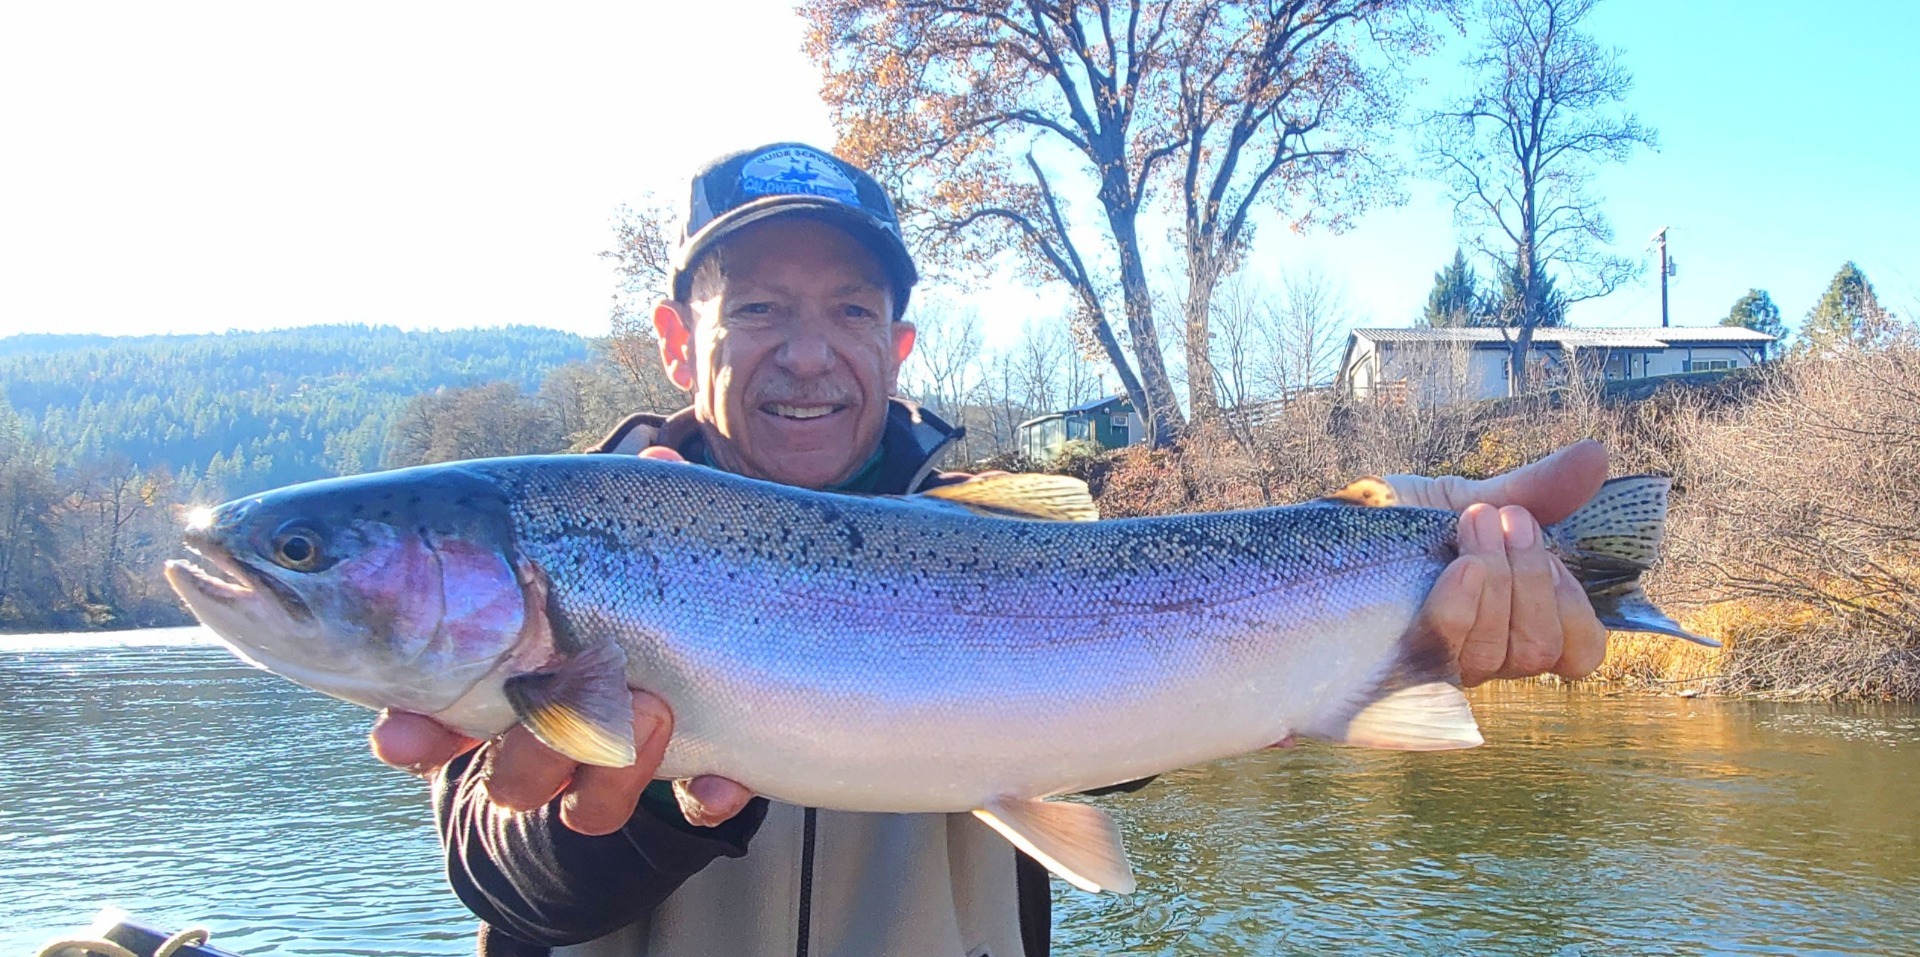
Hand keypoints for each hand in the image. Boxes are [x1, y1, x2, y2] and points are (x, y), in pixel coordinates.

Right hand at [369, 446, 754, 834]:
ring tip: (656, 706)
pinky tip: (727, 776)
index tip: (409, 731)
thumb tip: (653, 458)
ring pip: (589, 806)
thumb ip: (620, 503)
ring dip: (618, 763)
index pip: (437, 720)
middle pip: (511, 779)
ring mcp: (627, 763)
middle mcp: (560, 732)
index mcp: (515, 674)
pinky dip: (709, 793)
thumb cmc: (654, 564)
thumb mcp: (627, 528)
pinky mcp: (701, 779)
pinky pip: (695, 809)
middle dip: (535, 746)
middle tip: (577, 685)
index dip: (415, 735)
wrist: (756, 627)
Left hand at [1386, 440, 1610, 685]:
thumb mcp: (1469, 498)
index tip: (1549, 554)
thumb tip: (1597, 455)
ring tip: (1472, 522)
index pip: (1577, 652)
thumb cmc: (1399, 523)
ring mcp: (1444, 664)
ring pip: (1503, 652)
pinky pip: (1449, 653)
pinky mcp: (1401, 665)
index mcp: (1514, 619)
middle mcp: (1485, 653)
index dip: (1575, 610)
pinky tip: (1457, 567)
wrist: (1325, 530)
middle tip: (1503, 518)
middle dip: (1531, 575)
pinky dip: (1463, 606)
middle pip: (1540, 647)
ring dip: (1498, 578)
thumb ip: (1535, 489)